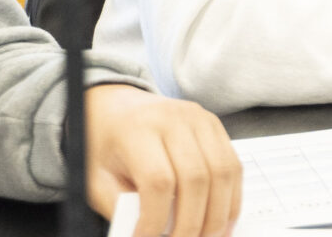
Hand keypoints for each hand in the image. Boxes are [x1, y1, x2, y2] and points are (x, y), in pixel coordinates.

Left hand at [83, 84, 241, 236]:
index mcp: (138, 131)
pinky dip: (231, 198)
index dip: (156, 219)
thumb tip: (148, 234)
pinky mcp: (216, 126)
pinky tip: (221, 219)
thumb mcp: (97, 178)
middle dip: (193, 224)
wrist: (118, 106)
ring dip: (219, 215)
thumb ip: (119, 207)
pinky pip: (234, 166)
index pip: (158, 181)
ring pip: (223, 173)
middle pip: (196, 179)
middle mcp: (174, 120)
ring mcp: (200, 120)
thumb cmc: (106, 144)